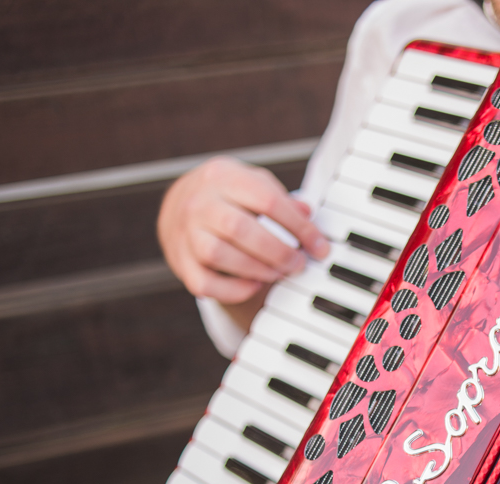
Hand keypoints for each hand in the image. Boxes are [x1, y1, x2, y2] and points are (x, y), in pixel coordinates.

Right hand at [158, 156, 330, 305]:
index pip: (267, 200)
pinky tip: (254, 285)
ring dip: (256, 269)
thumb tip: (307, 213)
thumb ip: (280, 198)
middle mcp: (200, 203)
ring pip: (218, 254)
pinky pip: (204, 283)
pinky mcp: (181, 262)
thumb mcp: (254, 183)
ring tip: (278, 273)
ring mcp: (186, 233)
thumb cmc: (228, 196)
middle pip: (239, 228)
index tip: (319, 247)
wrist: (180, 205)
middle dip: (277, 251)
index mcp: (223, 177)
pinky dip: (233, 290)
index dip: (299, 227)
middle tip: (298, 264)